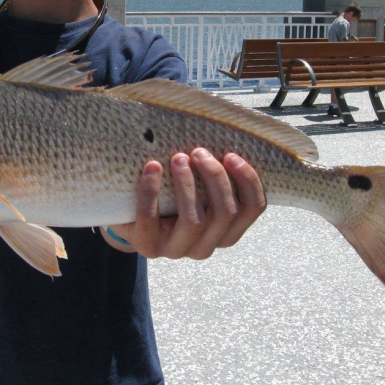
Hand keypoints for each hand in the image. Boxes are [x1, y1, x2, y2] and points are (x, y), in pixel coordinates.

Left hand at [108, 150, 266, 259]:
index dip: (248, 180)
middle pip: (226, 213)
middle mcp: (207, 246)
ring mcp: (177, 250)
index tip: (231, 155)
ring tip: (178, 158)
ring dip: (188, 184)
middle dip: (215, 177)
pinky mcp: (148, 245)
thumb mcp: (198, 189)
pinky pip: (151, 218)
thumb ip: (214, 176)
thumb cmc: (171, 197)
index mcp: (226, 232)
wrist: (131, 220)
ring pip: (195, 221)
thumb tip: (228, 134)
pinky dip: (152, 190)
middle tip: (199, 151)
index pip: (253, 208)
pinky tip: (153, 167)